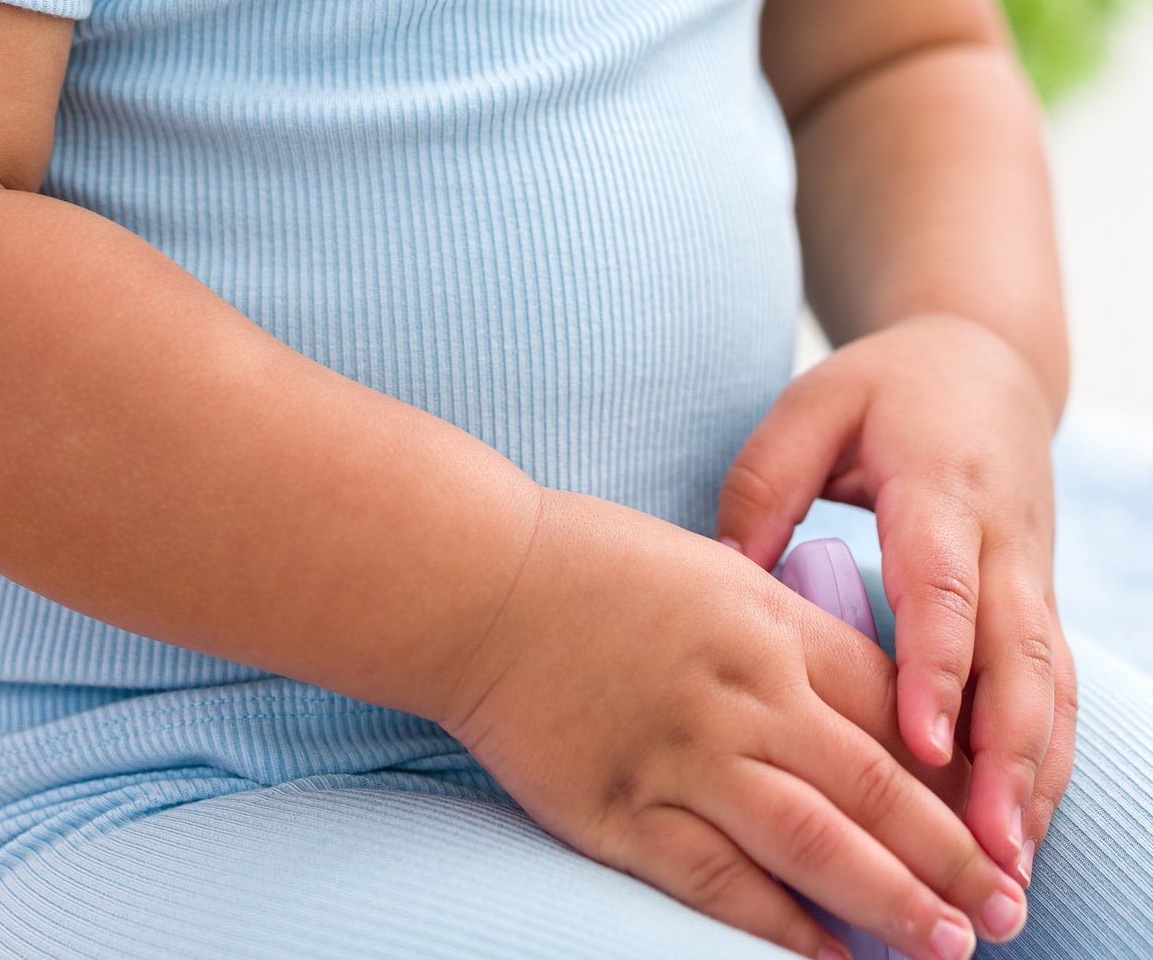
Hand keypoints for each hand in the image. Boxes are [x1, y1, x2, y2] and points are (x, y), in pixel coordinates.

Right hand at [439, 482, 1028, 959]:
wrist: (477, 584)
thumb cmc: (589, 564)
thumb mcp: (709, 569)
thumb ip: (779, 627)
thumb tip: (850, 693)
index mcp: (766, 620)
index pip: (890, 703)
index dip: (951, 767)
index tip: (994, 811)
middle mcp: (742, 691)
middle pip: (875, 784)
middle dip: (951, 853)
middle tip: (1006, 905)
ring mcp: (684, 755)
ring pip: (816, 842)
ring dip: (894, 899)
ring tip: (952, 943)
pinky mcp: (624, 810)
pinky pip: (722, 882)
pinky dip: (784, 926)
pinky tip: (829, 958)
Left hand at [715, 314, 1077, 892]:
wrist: (986, 365)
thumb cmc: (885, 389)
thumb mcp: (815, 404)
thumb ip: (767, 479)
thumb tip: (724, 572)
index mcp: (940, 487)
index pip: (945, 587)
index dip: (937, 668)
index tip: (922, 746)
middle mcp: (1000, 541)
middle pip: (1018, 654)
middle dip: (1008, 754)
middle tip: (986, 844)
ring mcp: (1031, 577)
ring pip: (1049, 685)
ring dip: (1035, 776)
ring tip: (1008, 866)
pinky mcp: (1040, 605)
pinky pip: (1058, 691)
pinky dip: (1048, 762)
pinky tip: (1022, 833)